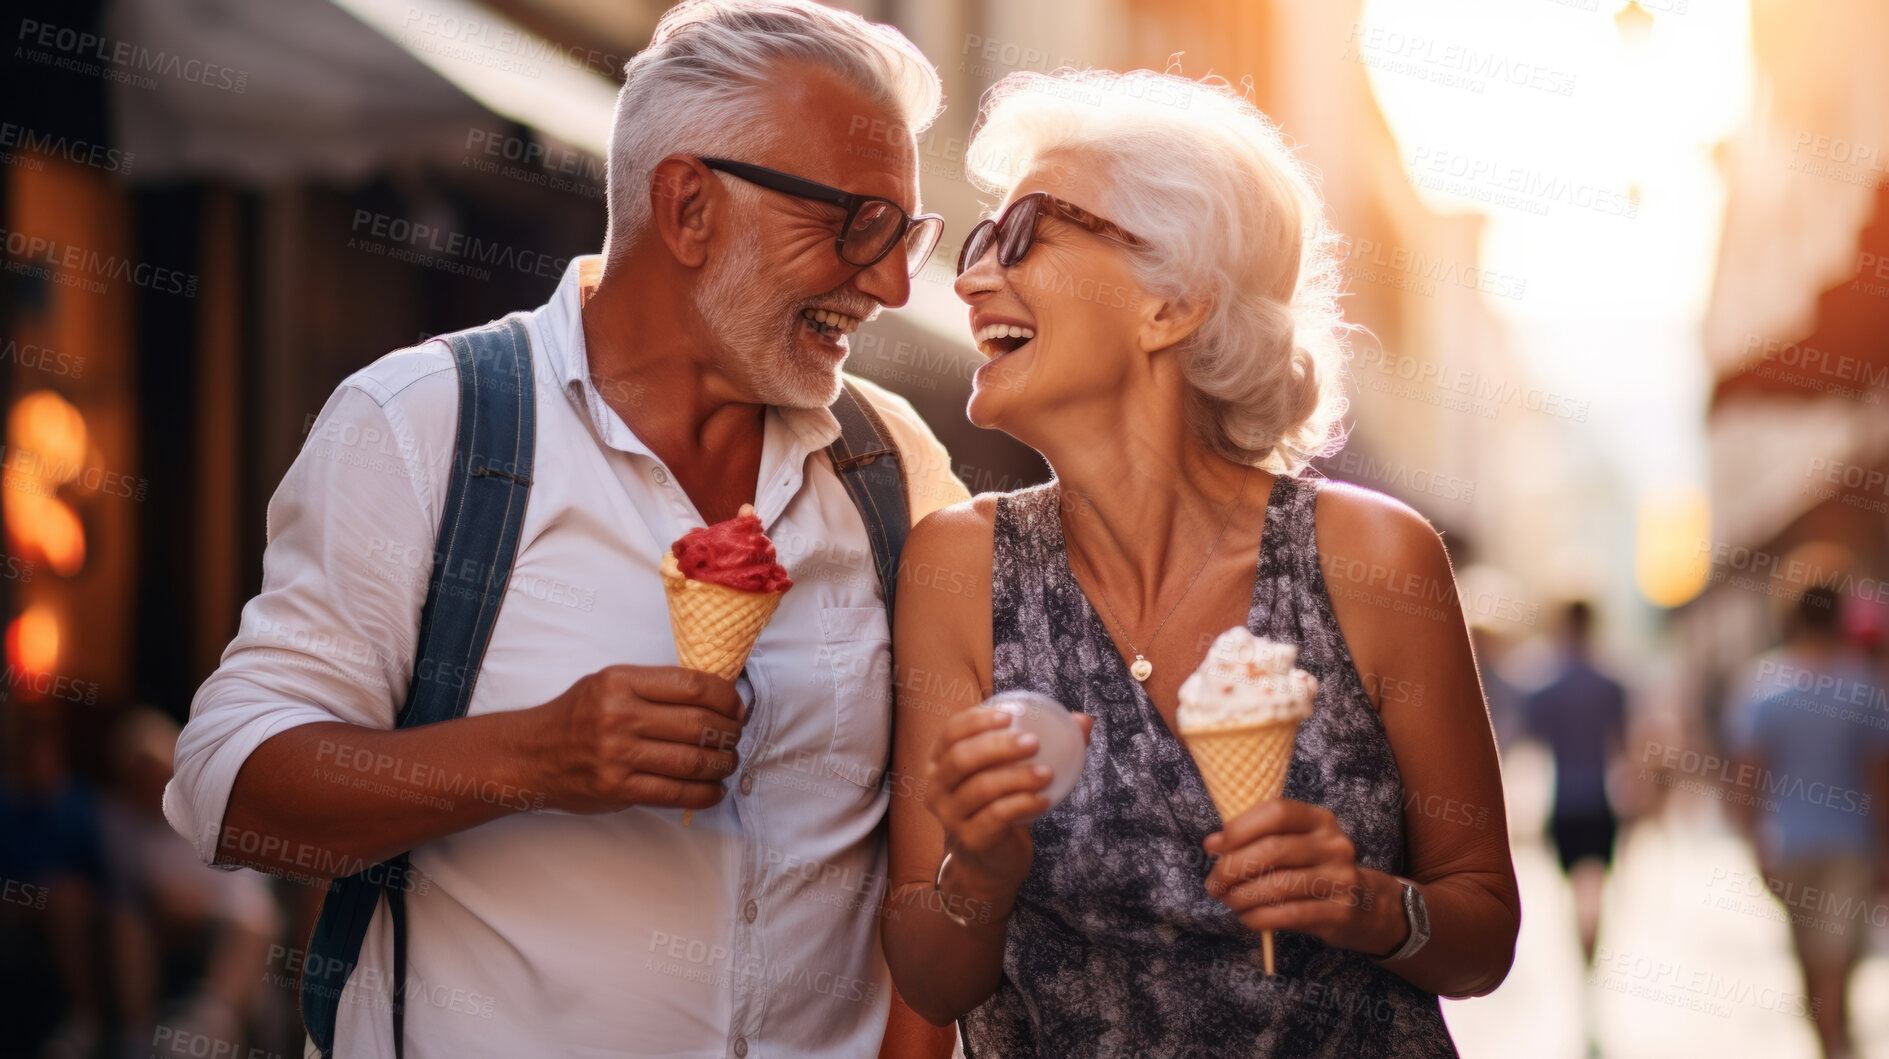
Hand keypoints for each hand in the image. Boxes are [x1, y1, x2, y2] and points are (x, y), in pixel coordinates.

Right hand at [527, 665, 745, 813]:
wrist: (532, 754)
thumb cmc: (576, 716)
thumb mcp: (609, 683)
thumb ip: (655, 687)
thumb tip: (716, 697)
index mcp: (621, 681)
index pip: (692, 685)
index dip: (726, 698)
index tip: (737, 707)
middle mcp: (619, 716)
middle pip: (698, 724)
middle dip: (729, 732)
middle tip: (736, 736)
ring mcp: (618, 755)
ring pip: (692, 760)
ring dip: (722, 763)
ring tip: (728, 761)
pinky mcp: (618, 788)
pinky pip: (675, 793)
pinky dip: (704, 793)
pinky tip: (714, 789)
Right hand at [925, 706, 1091, 896]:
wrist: (992, 858)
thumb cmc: (999, 802)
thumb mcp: (1012, 770)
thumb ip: (1042, 743)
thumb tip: (1084, 721)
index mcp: (940, 761)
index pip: (951, 732)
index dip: (976, 720)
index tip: (1010, 716)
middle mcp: (937, 787)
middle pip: (961, 759)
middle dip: (998, 746)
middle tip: (1033, 742)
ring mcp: (950, 816)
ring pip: (981, 788)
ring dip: (1018, 777)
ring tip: (1047, 773)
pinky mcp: (970, 838)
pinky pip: (997, 816)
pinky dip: (1024, 804)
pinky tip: (1044, 801)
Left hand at [1202, 799, 1404, 956]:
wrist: (1366, 906)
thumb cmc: (1314, 870)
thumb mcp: (1296, 845)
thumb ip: (1258, 839)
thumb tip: (1213, 844)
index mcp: (1319, 819)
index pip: (1277, 812)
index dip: (1239, 828)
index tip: (1212, 846)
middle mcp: (1334, 844)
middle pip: (1273, 850)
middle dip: (1232, 868)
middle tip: (1214, 884)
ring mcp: (1341, 878)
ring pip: (1279, 885)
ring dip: (1242, 897)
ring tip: (1228, 901)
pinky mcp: (1341, 911)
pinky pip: (1289, 915)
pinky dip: (1259, 918)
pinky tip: (1247, 918)